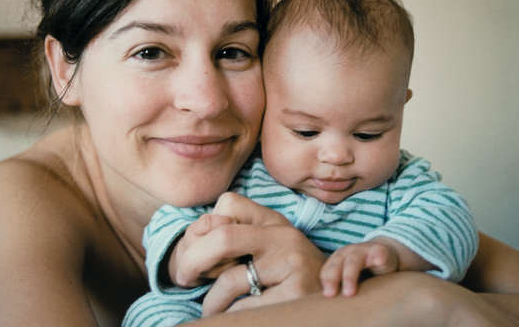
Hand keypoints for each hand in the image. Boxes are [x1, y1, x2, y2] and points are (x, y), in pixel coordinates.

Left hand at [172, 193, 325, 315]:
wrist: (335, 299)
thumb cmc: (286, 275)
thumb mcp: (264, 248)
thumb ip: (232, 239)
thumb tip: (190, 246)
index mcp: (273, 220)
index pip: (228, 203)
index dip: (202, 227)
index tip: (196, 252)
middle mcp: (284, 236)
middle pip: (223, 237)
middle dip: (192, 259)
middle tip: (183, 278)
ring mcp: (293, 264)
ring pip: (231, 280)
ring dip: (211, 302)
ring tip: (212, 310)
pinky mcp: (296, 294)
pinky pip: (245, 306)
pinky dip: (231, 315)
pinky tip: (234, 316)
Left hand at [320, 240, 399, 296]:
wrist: (385, 253)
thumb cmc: (364, 270)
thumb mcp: (349, 277)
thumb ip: (339, 287)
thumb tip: (330, 307)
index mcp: (338, 258)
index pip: (327, 269)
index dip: (326, 281)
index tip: (326, 296)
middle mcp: (348, 252)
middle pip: (338, 264)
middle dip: (333, 279)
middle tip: (330, 294)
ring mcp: (364, 250)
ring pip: (354, 261)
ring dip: (350, 276)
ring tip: (350, 292)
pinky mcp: (380, 250)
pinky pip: (379, 253)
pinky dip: (378, 257)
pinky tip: (379, 262)